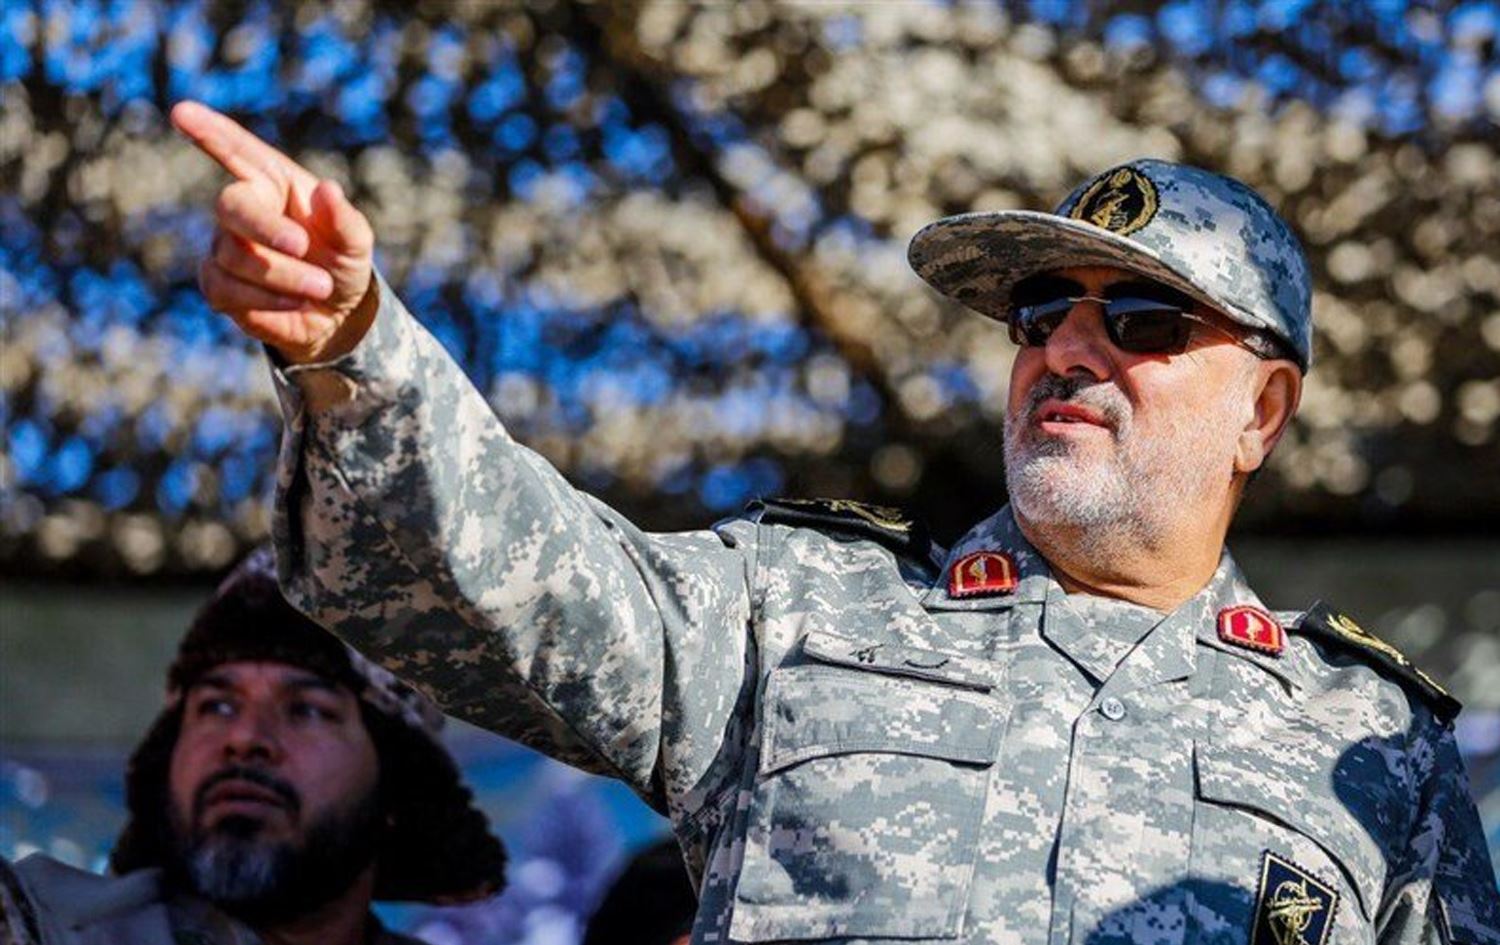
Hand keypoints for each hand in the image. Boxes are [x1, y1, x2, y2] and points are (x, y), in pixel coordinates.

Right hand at [171, 100, 377, 363]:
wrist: (336, 313)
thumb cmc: (343, 263)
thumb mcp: (356, 242)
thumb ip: (345, 219)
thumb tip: (327, 190)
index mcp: (275, 183)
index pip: (239, 151)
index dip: (210, 132)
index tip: (182, 112)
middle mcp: (244, 206)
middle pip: (231, 205)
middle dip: (266, 228)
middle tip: (302, 246)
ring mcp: (225, 244)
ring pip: (234, 256)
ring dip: (283, 276)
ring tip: (320, 287)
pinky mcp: (216, 282)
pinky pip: (225, 289)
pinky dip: (265, 300)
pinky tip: (295, 303)